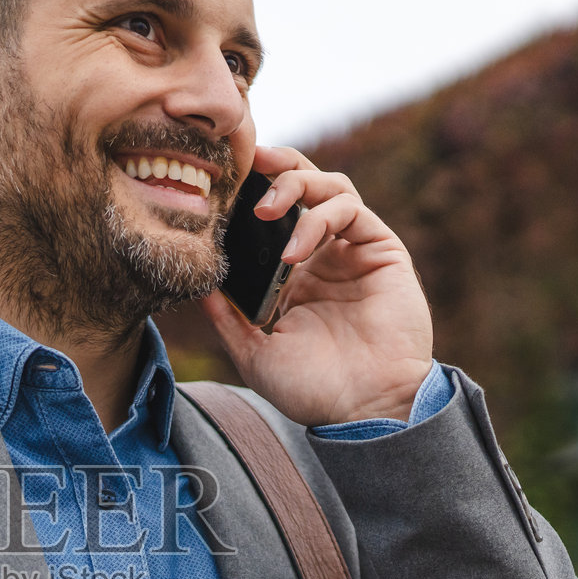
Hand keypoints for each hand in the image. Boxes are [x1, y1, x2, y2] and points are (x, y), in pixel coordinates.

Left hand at [201, 146, 432, 426]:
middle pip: (303, 185)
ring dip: (295, 186)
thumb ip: (226, 316)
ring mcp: (354, 250)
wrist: (361, 410)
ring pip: (330, 187)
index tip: (217, 184)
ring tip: (264, 210)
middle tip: (244, 169)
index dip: (250, 192)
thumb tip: (196, 284)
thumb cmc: (312, 389)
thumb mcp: (254, 352)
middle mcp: (325, 254)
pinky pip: (351, 210)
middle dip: (274, 168)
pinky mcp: (382, 250)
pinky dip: (319, 219)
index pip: (272, 214)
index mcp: (293, 273)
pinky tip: (295, 252)